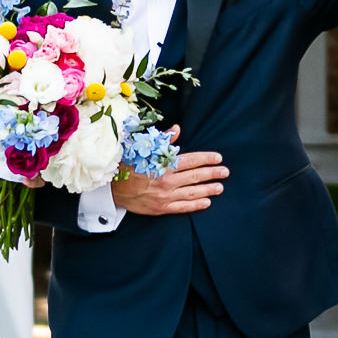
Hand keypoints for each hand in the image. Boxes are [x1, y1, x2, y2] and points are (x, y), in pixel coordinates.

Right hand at [113, 139, 227, 216]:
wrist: (112, 190)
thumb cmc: (126, 166)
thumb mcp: (141, 150)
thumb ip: (162, 140)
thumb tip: (177, 129)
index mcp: (163, 165)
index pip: (191, 160)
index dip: (206, 158)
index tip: (218, 158)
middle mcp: (167, 181)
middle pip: (195, 176)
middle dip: (212, 173)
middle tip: (225, 172)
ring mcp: (165, 196)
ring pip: (192, 192)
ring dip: (208, 189)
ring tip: (220, 187)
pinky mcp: (161, 208)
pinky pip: (183, 208)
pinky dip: (196, 205)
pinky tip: (206, 202)